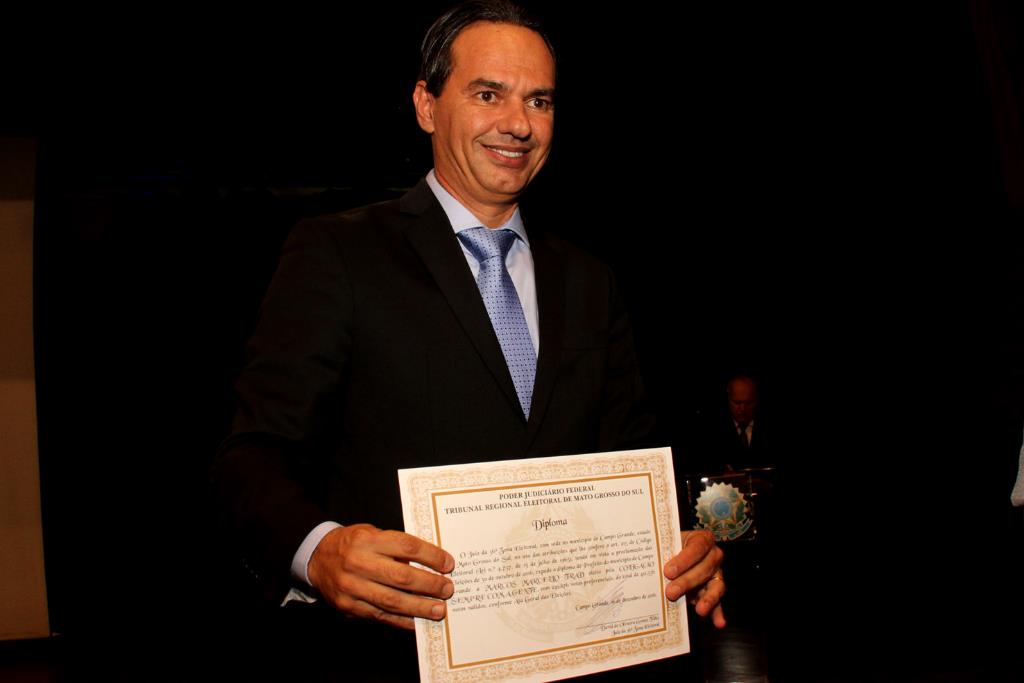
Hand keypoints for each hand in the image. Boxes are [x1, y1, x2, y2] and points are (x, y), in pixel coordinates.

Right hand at [307, 524, 454, 629]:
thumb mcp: (373, 534)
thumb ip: (397, 547)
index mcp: (367, 540)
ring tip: (439, 609)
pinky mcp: (349, 607)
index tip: (448, 564)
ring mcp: (352, 587)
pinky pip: (381, 616)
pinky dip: (402, 620)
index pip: (406, 546)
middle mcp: (358, 563)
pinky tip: (418, 621)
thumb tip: (433, 563)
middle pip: (401, 576)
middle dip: (429, 585)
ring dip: (420, 607)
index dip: (431, 556)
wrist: (318, 558)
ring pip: (392, 600)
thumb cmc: (353, 544)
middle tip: (448, 589)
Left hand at [663, 530, 726, 628]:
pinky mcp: (715, 590)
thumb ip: (662, 553)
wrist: (675, 555)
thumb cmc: (670, 547)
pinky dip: (718, 613)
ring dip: (707, 599)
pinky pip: (718, 602)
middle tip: (670, 592)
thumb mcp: (667, 545)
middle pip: (704, 569)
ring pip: (715, 586)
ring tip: (700, 610)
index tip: (668, 571)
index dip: (684, 560)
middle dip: (687, 582)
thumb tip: (646, 564)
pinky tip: (719, 622)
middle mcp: (713, 555)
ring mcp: (717, 574)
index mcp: (702, 539)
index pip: (697, 547)